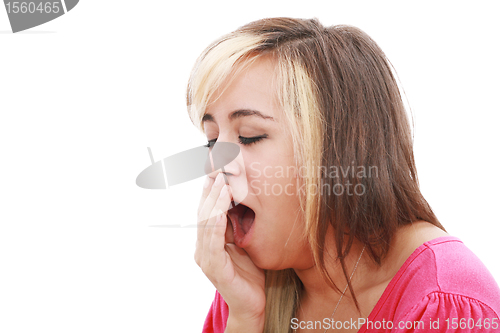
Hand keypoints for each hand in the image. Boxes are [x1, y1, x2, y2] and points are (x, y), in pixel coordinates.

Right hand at [195, 173, 265, 327]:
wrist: (252, 305)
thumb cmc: (249, 273)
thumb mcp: (244, 242)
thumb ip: (238, 224)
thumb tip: (240, 197)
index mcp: (209, 239)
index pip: (207, 208)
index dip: (212, 188)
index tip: (219, 167)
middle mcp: (202, 246)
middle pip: (203, 211)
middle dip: (211, 189)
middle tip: (219, 168)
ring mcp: (205, 257)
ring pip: (205, 223)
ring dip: (214, 202)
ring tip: (222, 183)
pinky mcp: (213, 268)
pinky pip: (213, 241)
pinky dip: (216, 223)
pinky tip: (221, 209)